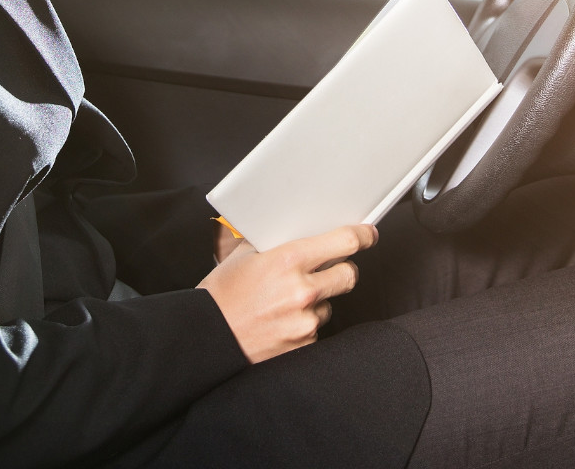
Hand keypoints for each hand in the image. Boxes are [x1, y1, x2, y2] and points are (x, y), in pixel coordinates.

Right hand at [198, 224, 376, 363]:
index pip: (344, 242)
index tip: (369, 234)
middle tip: (330, 269)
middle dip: (343, 269)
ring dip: (317, 300)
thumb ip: (274, 242)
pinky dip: (304, 323)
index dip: (362, 236)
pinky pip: (316, 328)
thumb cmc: (220, 296)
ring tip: (284, 302)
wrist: (206, 338)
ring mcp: (305, 320)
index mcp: (288, 260)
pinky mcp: (303, 344)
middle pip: (349, 274)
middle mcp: (302, 290)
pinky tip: (280, 321)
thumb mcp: (243, 257)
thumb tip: (299, 231)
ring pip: (330, 303)